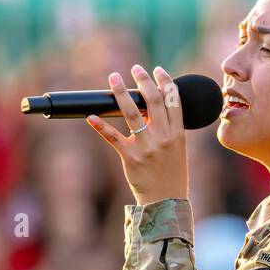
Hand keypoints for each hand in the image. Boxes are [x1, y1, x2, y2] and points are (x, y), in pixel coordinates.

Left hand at [86, 64, 188, 205]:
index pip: (173, 100)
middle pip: (152, 100)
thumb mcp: (177, 149)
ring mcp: (146, 146)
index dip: (164, 81)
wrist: (165, 202)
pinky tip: (91, 116)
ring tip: (113, 78)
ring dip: (121, 93)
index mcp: (177, 133)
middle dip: (143, 80)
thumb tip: (151, 107)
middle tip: (134, 68)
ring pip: (131, 113)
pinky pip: (113, 138)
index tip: (157, 69)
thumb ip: (168, 128)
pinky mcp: (130, 157)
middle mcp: (163, 137)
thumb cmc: (171, 175)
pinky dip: (101, 126)